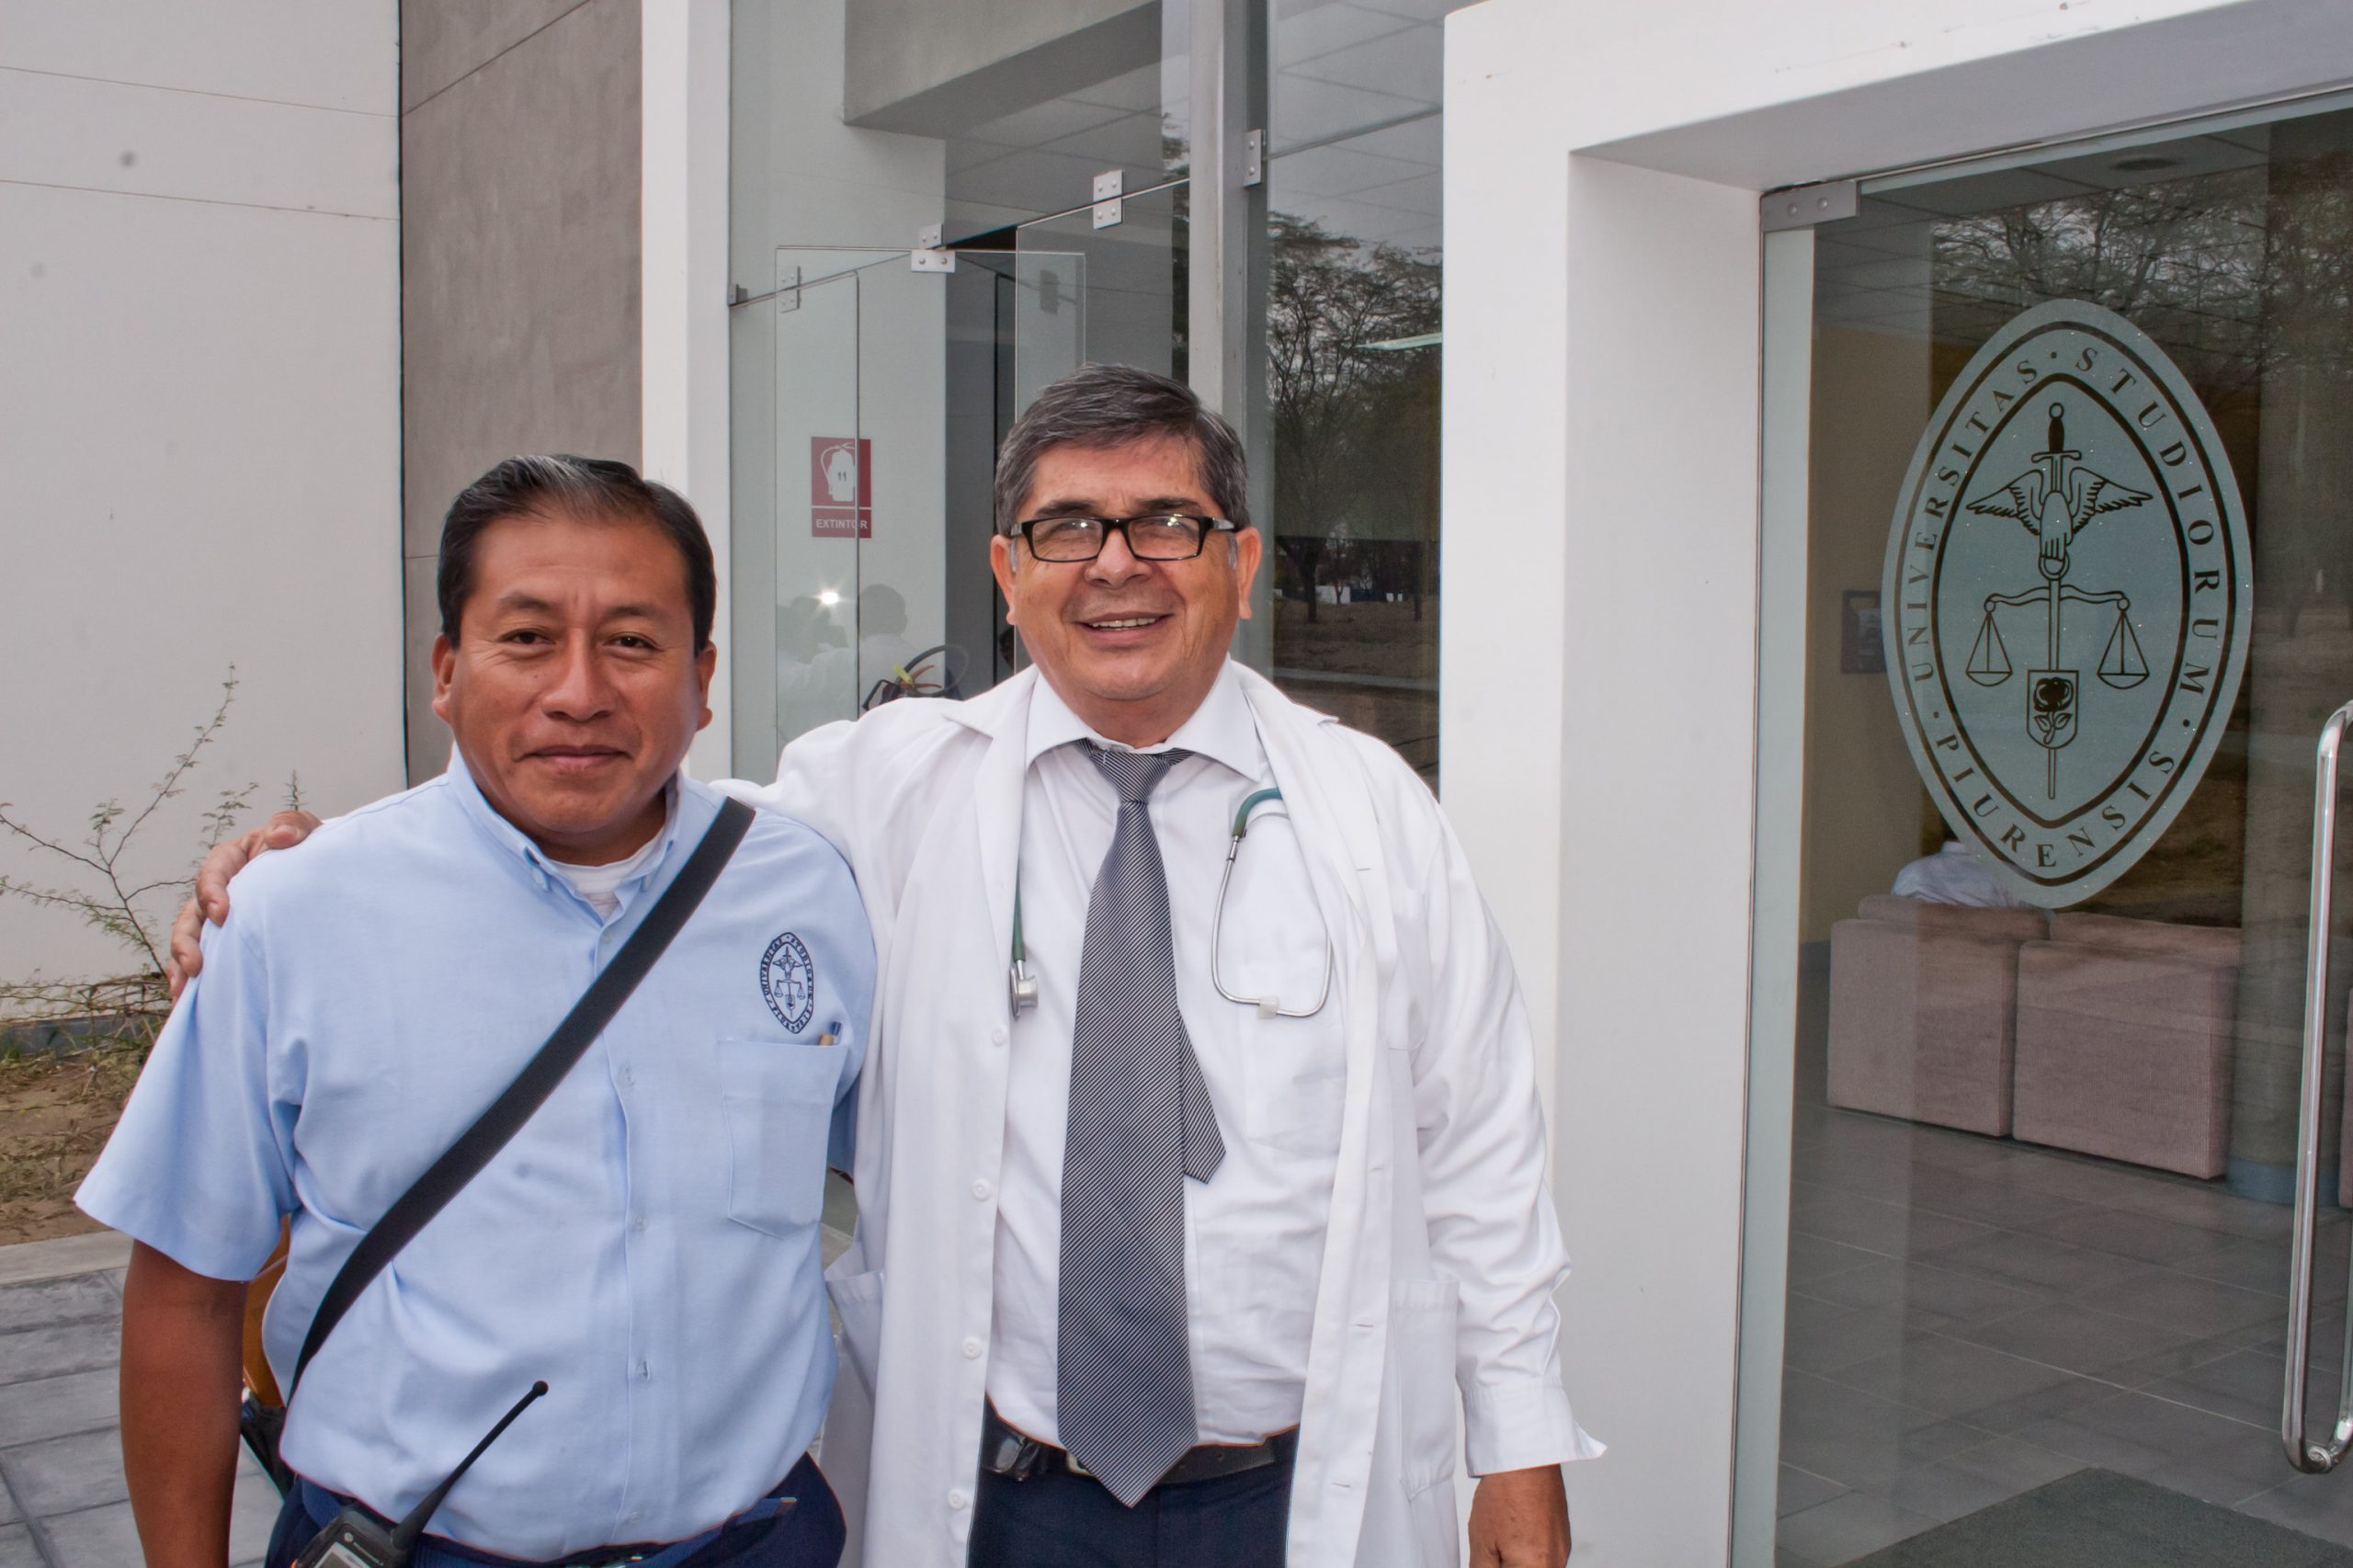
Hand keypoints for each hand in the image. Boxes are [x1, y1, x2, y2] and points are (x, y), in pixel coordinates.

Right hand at [165, 811, 321, 996]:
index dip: (212, 894)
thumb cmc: (308, 847)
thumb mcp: (305, 830)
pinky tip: (191, 1001)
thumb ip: (293, 826)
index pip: (213, 874)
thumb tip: (281, 836)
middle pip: (191, 915)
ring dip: (182, 966)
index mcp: (232, 860)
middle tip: (196, 965)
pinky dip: (197, 980)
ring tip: (183, 991)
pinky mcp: (229, 941)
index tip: (222, 914)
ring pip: (191, 941)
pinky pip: (208, 960)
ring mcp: (219, 919)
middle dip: (187, 941)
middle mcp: (218, 891)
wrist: (321, 875)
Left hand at [1468, 1465, 1570, 1565]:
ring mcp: (1562, 1551)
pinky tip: (1513, 1535)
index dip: (1495, 1567)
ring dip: (1518, 1562)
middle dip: (1506, 1565)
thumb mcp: (1482, 1544)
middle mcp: (1555, 1564)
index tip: (1487, 1561)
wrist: (1526, 1459)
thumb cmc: (1505, 1496)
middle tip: (1492, 1551)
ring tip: (1501, 1540)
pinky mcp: (1563, 1537)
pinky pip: (1545, 1558)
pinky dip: (1528, 1555)